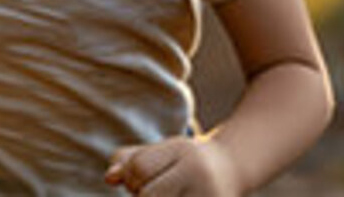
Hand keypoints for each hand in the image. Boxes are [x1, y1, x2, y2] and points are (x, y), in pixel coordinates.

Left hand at [105, 136, 240, 195]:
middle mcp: (199, 172)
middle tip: (147, 188)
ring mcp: (208, 196)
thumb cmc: (185, 161)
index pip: (139, 167)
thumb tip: (110, 177)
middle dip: (140, 194)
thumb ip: (129, 161)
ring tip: (163, 192)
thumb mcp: (160, 152)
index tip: (137, 178)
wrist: (233, 168)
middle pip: (148, 195)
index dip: (129, 176)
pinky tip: (172, 196)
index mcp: (183, 151)